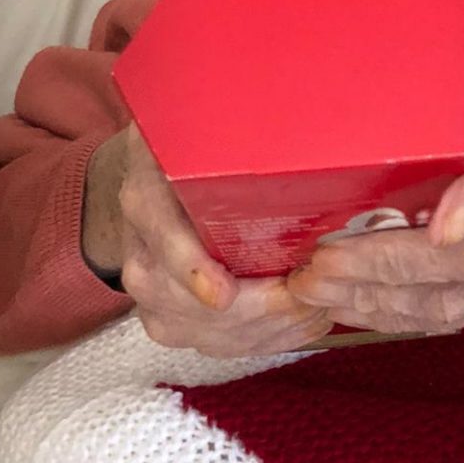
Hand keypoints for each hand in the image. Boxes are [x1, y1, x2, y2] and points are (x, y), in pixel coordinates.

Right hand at [82, 125, 333, 356]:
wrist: (148, 180)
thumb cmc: (189, 148)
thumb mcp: (197, 124)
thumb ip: (227, 123)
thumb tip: (290, 115)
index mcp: (147, 198)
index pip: (163, 240)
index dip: (192, 269)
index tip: (223, 293)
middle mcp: (142, 254)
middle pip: (193, 305)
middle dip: (260, 309)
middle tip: (316, 293)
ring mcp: (152, 295)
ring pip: (209, 334)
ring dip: (270, 330)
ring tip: (321, 308)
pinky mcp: (170, 321)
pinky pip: (216, 348)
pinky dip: (264, 342)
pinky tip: (303, 326)